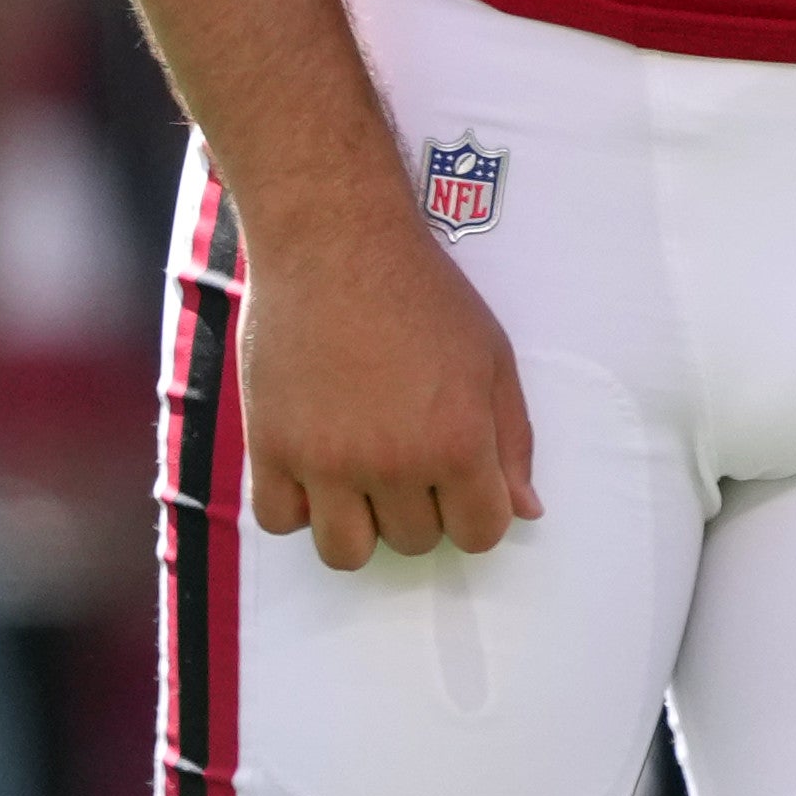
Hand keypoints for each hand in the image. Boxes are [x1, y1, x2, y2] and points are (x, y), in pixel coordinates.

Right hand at [238, 196, 536, 569]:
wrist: (335, 242)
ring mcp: (325, 461)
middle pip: (415, 543)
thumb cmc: (423, 293)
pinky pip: (281, 521)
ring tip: (361, 475)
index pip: (481, 535)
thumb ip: (513, 439)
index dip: (476, 512)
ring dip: (360, 523)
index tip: (461, 482)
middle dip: (420, 508)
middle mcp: (393, 463)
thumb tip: (525, 511)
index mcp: (456, 442)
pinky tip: (313, 465)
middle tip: (407, 453)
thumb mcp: (492, 357)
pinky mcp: (270, 448)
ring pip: (346, 553)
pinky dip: (297, 504)